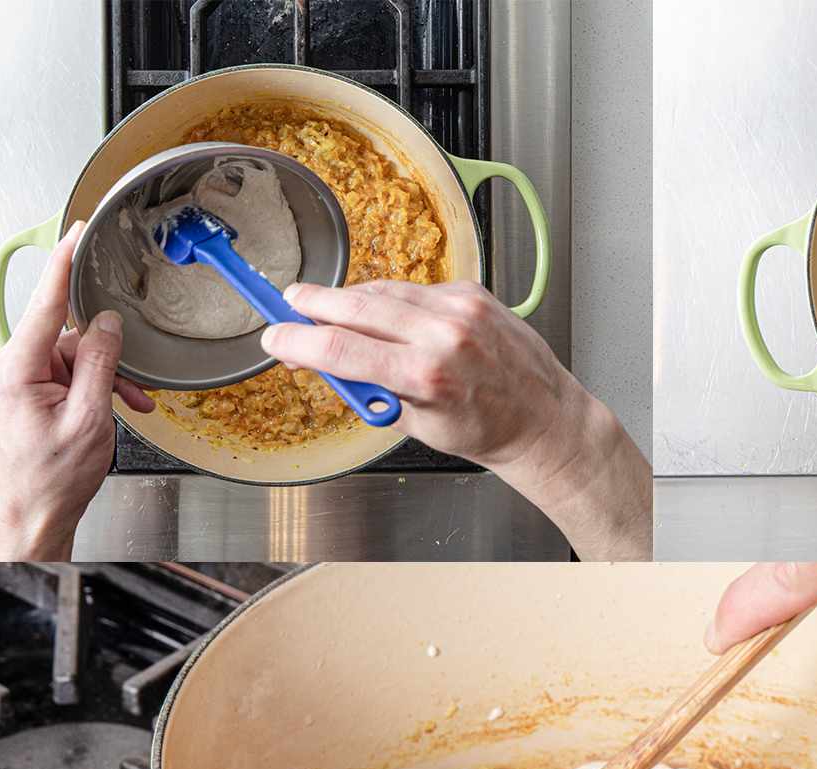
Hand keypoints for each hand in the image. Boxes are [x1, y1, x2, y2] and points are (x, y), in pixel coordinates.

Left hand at [0, 221, 155, 560]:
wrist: (37, 514)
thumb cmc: (54, 477)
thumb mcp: (91, 417)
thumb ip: (101, 364)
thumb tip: (108, 325)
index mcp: (18, 368)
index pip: (47, 303)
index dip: (65, 264)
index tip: (77, 233)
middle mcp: (14, 368)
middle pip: (70, 335)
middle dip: (108, 357)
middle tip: (131, 384)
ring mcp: (21, 380)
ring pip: (77, 357)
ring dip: (108, 379)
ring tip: (127, 407)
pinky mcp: (31, 392)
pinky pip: (71, 375)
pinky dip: (98, 389)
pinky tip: (115, 408)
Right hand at [262, 280, 650, 560]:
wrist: (541, 419)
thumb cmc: (482, 430)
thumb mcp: (413, 422)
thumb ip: (365, 387)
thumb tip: (316, 358)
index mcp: (427, 376)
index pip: (341, 349)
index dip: (297, 340)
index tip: (275, 337)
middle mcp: (445, 334)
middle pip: (356, 306)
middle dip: (315, 304)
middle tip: (290, 303)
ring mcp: (461, 309)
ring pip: (384, 292)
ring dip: (352, 300)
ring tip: (330, 310)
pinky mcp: (472, 293)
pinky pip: (416, 290)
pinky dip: (394, 301)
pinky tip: (388, 317)